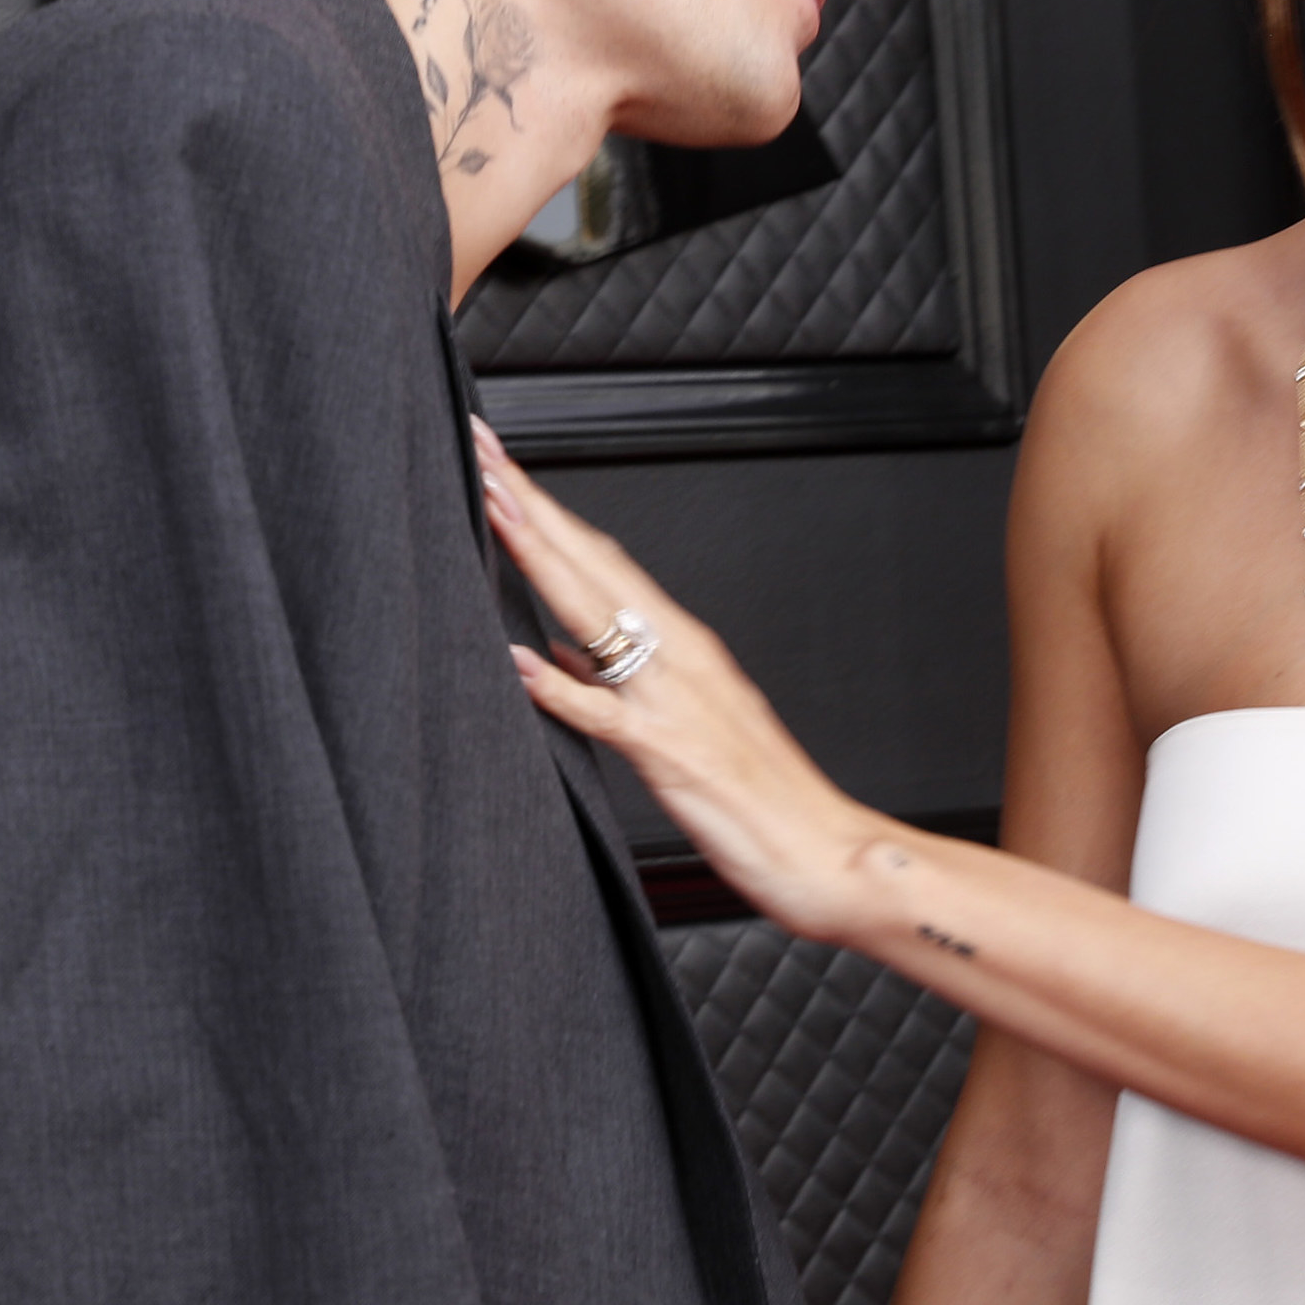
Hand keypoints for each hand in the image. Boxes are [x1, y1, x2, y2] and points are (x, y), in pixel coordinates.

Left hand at [473, 419, 883, 940]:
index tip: (500, 469)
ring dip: (540, 557)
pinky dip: (562, 688)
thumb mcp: (683, 728)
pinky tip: (522, 662)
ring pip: (596, 614)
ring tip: (492, 507)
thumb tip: (559, 658)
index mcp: (683, 646)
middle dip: (531, 504)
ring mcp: (675, 701)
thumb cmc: (761, 798)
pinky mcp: (671, 754)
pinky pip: (607, 716)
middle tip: (480, 451)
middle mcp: (681, 657)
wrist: (824, 852)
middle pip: (591, 565)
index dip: (547, 512)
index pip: (601, 560)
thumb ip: (617, 688)